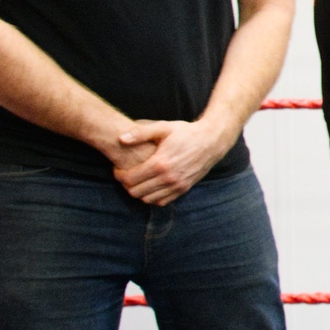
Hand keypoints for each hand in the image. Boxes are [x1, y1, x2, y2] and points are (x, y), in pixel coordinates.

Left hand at [111, 118, 230, 204]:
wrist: (211, 141)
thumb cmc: (186, 132)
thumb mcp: (163, 127)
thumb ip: (141, 133)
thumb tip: (121, 139)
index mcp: (160, 163)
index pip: (130, 179)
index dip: (119, 175)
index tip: (117, 168)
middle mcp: (168, 178)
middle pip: (136, 192)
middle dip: (126, 185)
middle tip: (125, 175)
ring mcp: (177, 185)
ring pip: (148, 199)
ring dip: (138, 192)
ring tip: (136, 181)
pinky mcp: (183, 189)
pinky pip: (162, 201)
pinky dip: (152, 197)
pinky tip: (150, 186)